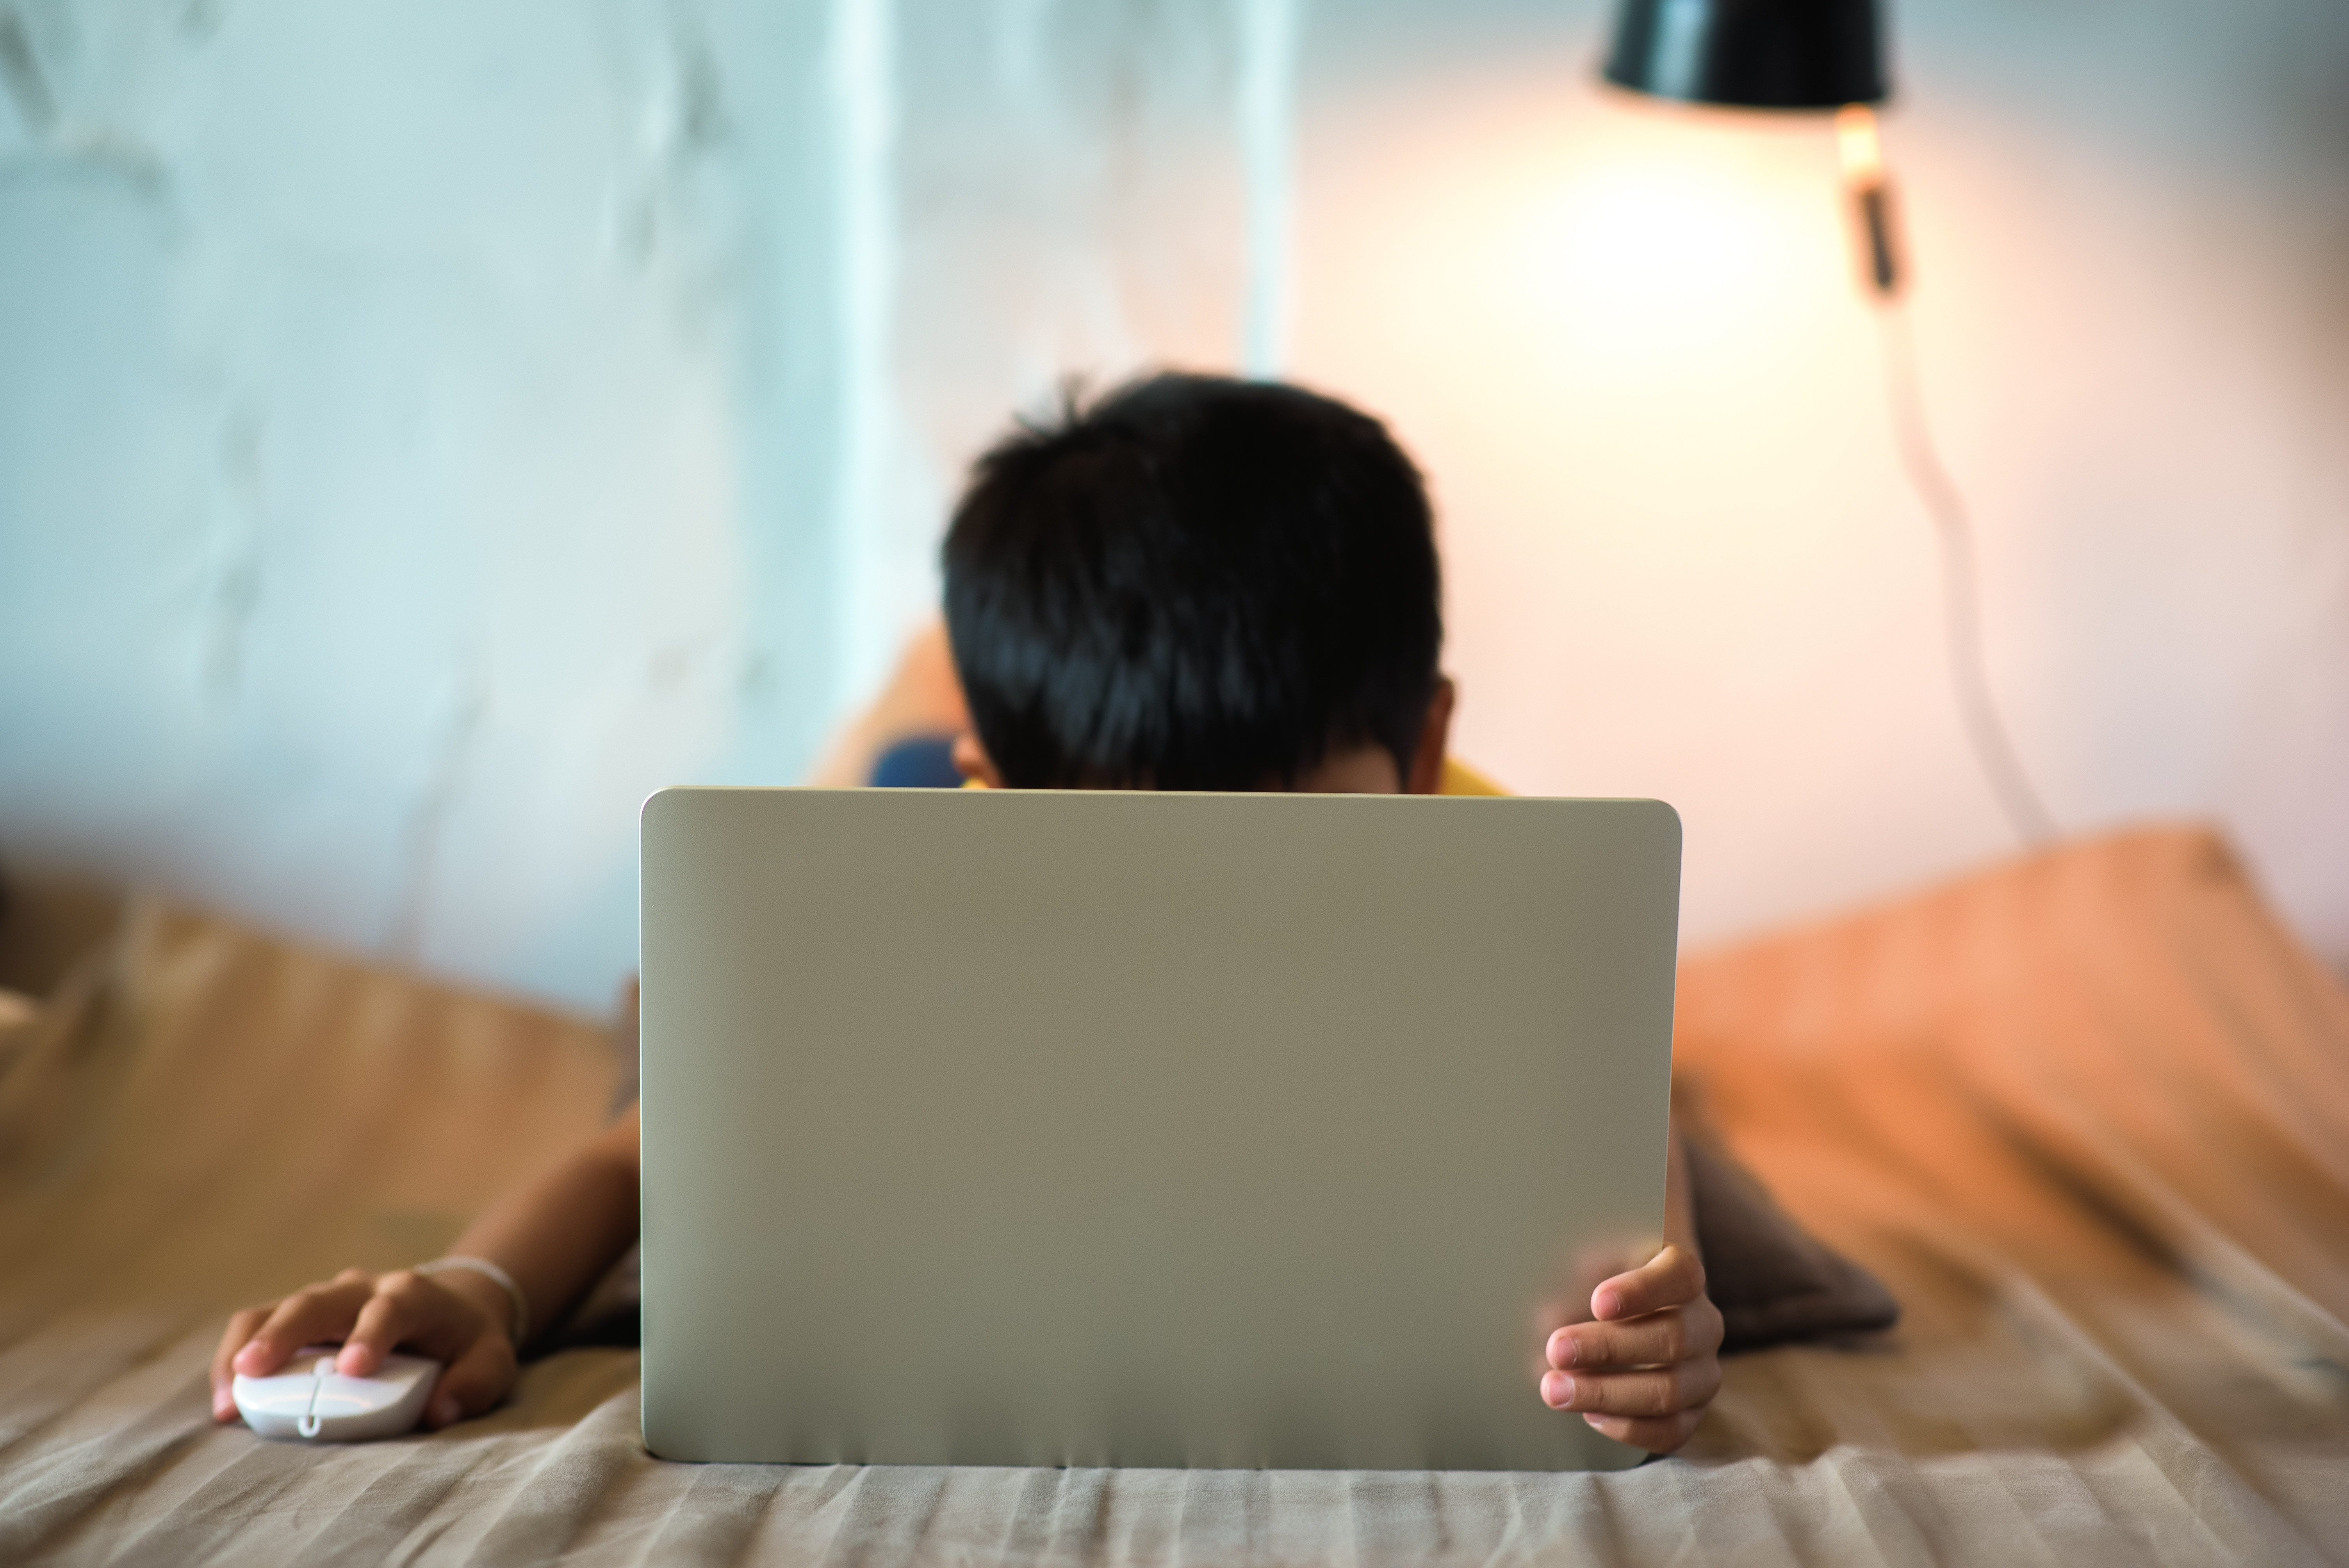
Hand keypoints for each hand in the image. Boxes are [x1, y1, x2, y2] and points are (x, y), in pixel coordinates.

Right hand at [211, 1266, 518, 1430]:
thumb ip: (475, 1384)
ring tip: (227, 1401)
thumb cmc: (468, 1341)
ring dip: (244, 1349)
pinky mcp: (301, 1319)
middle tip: (252, 1371)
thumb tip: (441, 1411)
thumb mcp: (491, 1361)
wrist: (452, 1308)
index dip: (370, 1334)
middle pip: (316, 1301)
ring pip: (275, 1309)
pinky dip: (237, 1359)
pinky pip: (258, 1327)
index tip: (353, 1369)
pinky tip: (228, 1402)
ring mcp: (327, 1300)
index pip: (390, 1307)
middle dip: (283, 1333)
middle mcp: (363, 1289)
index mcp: (413, 1295)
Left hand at [1539, 1243, 1722, 1453]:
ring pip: (1670, 1391)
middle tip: (1557, 1350)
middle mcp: (1704, 1324)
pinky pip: (1671, 1430)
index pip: (1680, 1276)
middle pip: (1673, 1338)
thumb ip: (1578, 1280)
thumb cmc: (1606, 1283)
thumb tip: (1554, 1316)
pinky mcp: (1695, 1411)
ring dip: (1607, 1393)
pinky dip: (1628, 1427)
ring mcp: (1703, 1371)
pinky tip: (1589, 1415)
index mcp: (1684, 1275)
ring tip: (1556, 1390)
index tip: (1598, 1302)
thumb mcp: (1593, 1266)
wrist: (1637, 1319)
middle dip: (1609, 1348)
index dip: (1642, 1290)